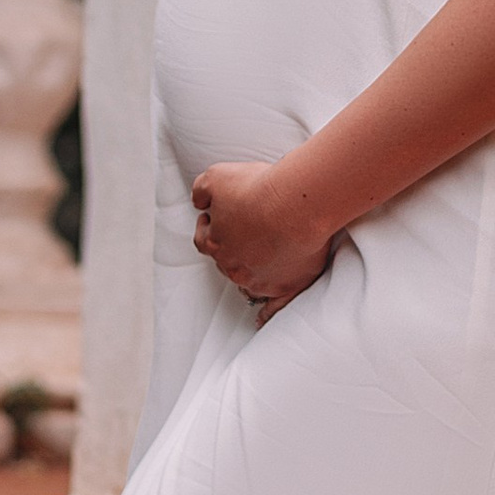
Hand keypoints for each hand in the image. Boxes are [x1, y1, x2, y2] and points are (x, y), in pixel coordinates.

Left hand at [190, 157, 335, 311]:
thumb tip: (199, 201)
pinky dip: (267, 314)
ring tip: (261, 258)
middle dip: (233, 246)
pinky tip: (263, 318)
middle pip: (226, 261)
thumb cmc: (258, 188)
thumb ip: (201, 190)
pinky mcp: (286, 287)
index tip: (217, 218)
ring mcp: (259, 280)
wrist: (295, 204)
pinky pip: (273, 308)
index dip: (209, 228)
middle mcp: (233, 266)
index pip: (203, 239)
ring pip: (247, 282)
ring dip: (250, 271)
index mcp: (215, 242)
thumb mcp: (217, 176)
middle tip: (248, 229)